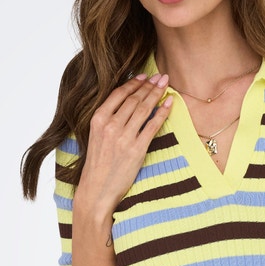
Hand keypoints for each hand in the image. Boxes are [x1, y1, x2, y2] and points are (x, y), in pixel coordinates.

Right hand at [77, 73, 171, 213]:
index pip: (119, 94)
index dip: (134, 82)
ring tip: (165, 84)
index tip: (144, 76)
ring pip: (143, 109)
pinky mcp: (136, 149)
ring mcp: (124, 137)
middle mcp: (110, 126)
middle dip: (149, 85)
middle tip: (160, 76)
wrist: (97, 189)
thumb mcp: (96, 136)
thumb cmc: (97, 164)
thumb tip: (126, 102)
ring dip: (156, 94)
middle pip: (133, 99)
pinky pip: (152, 125)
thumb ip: (108, 119)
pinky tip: (169, 103)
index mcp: (98, 119)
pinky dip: (162, 113)